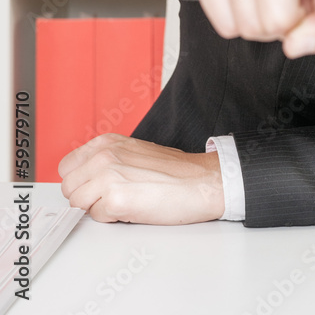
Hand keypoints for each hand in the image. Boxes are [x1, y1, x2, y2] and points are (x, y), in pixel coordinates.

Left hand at [58, 132, 224, 223]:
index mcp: (107, 142)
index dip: (80, 181)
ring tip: (123, 201)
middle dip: (85, 197)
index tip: (93, 187)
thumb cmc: (174, 171)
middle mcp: (104, 155)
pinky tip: (133, 208)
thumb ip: (106, 160)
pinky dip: (113, 218)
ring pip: (78, 204)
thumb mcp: (133, 151)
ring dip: (97, 208)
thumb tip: (85, 180)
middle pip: (69, 187)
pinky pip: (98, 218)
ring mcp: (108, 177)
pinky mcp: (116, 200)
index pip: (67, 166)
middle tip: (110, 197)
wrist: (201, 181)